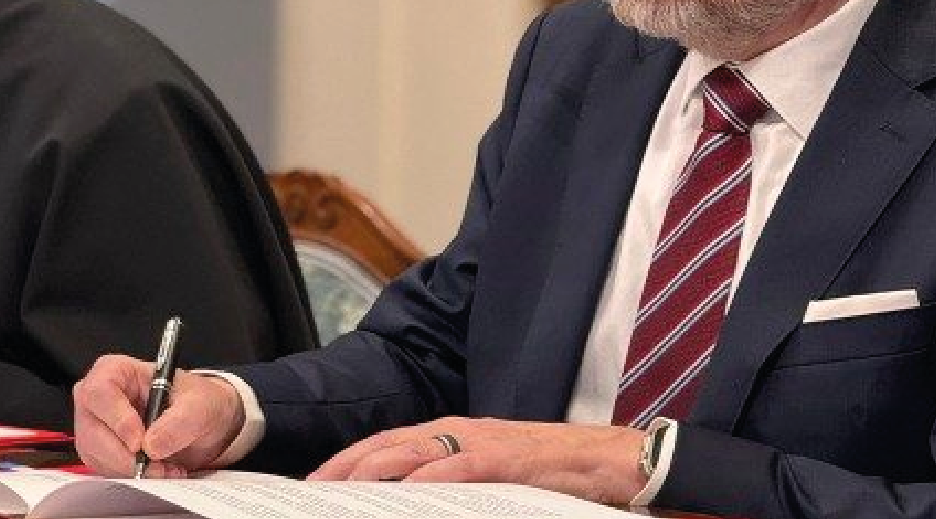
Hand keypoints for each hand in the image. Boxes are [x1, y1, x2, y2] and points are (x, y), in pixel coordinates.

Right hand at [72, 354, 244, 477]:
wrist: (197, 424)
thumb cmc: (193, 402)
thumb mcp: (198, 405)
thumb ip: (178, 422)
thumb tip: (152, 445)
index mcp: (115, 371)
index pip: (100, 392)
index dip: (117, 419)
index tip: (140, 442)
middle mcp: (98, 398)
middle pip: (92, 430)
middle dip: (126, 456)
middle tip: (158, 465)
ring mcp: (95, 426)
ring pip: (97, 455)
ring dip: (132, 469)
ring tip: (165, 467)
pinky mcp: (99, 451)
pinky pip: (104, 470)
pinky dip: (132, 476)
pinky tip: (156, 470)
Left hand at [311, 417, 645, 505]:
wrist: (621, 461)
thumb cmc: (559, 474)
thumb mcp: (497, 479)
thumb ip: (458, 485)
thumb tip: (413, 502)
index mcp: (457, 437)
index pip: (391, 444)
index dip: (352, 459)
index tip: (318, 481)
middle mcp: (465, 434)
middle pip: (393, 444)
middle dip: (349, 464)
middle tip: (314, 488)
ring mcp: (490, 443)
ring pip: (420, 451)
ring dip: (378, 468)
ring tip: (345, 487)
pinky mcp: (517, 459)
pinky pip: (468, 466)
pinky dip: (435, 476)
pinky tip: (410, 489)